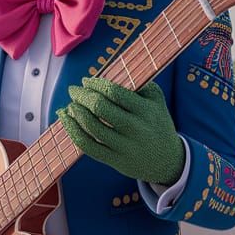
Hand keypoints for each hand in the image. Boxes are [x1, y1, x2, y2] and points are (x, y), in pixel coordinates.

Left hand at [58, 78, 185, 185]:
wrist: (168, 161)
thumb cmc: (157, 124)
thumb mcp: (156, 101)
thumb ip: (138, 84)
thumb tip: (107, 73)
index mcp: (145, 110)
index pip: (113, 92)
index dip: (95, 84)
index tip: (86, 80)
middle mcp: (135, 128)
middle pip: (99, 108)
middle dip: (81, 96)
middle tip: (73, 90)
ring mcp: (124, 146)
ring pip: (91, 127)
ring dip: (75, 113)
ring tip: (70, 105)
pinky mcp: (115, 161)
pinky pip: (88, 146)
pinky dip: (73, 131)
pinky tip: (67, 121)